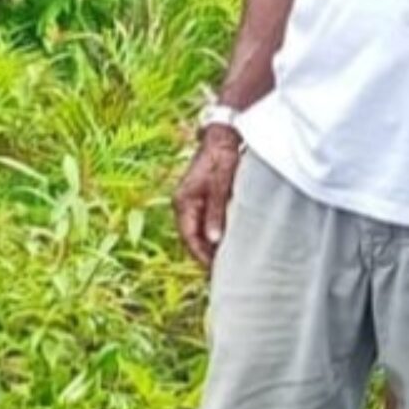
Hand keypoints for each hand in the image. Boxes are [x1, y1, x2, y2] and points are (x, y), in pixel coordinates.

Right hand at [174, 131, 242, 268]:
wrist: (223, 135)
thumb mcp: (222, 184)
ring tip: (226, 262)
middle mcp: (182, 203)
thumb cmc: (223, 156)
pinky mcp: (200, 198)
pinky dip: (212, 235)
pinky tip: (225, 242)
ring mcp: (190, 201)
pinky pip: (203, 223)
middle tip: (222, 273)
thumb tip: (213, 241)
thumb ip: (216, 212)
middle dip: (204, 256)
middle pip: (191, 237)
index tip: (216, 271)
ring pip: (197, 231)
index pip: (189, 237)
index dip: (201, 256)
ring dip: (209, 246)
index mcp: (183, 202)